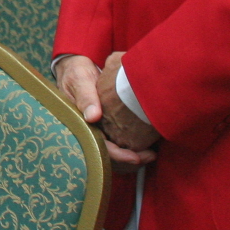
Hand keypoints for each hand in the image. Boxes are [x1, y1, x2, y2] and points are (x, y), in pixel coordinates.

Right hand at [55, 54, 156, 170]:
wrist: (78, 68)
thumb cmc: (77, 73)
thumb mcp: (79, 80)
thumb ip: (85, 96)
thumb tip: (92, 117)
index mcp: (79, 123)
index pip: (97, 148)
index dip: (116, 156)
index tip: (135, 157)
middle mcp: (88, 132)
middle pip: (108, 158)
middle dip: (129, 161)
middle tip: (150, 156)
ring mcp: (97, 132)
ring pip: (115, 157)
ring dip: (133, 159)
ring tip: (151, 154)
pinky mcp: (106, 129)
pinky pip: (119, 147)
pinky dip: (133, 150)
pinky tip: (147, 146)